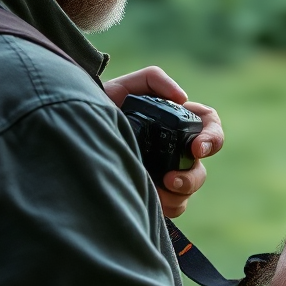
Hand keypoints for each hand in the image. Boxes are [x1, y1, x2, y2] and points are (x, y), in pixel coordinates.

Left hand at [103, 66, 223, 217]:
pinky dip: (166, 206)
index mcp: (177, 122)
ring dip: (176, 194)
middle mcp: (177, 149)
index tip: (196, 148)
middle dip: (192, 178)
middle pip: (202, 167)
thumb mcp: (124, 87)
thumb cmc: (101, 107)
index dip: (212, 137)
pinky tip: (147, 198)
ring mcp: (168, 173)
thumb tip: (182, 97)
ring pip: (189, 189)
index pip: (209, 125)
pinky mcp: (156, 193)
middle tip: (171, 180)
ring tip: (151, 190)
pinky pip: (175, 206)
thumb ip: (153, 79)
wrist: (73, 132)